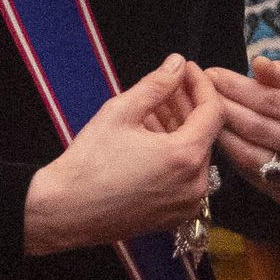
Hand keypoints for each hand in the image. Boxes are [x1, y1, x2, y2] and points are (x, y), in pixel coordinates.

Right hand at [24, 55, 221, 254]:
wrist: (67, 211)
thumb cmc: (89, 163)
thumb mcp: (121, 112)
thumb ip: (156, 84)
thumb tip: (176, 64)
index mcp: (185, 157)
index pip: (212, 111)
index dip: (201, 84)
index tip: (185, 69)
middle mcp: (194, 185)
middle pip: (205, 133)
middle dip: (187, 105)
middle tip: (167, 84)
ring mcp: (186, 204)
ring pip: (194, 154)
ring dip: (180, 128)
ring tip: (152, 108)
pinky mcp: (174, 216)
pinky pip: (185, 176)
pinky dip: (174, 153)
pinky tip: (150, 137)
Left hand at [206, 56, 279, 211]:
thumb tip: (258, 64)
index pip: (273, 101)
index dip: (238, 87)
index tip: (213, 73)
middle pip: (260, 128)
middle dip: (224, 106)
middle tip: (200, 91)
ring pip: (253, 156)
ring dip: (223, 133)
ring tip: (204, 114)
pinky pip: (256, 178)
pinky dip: (234, 158)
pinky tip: (223, 139)